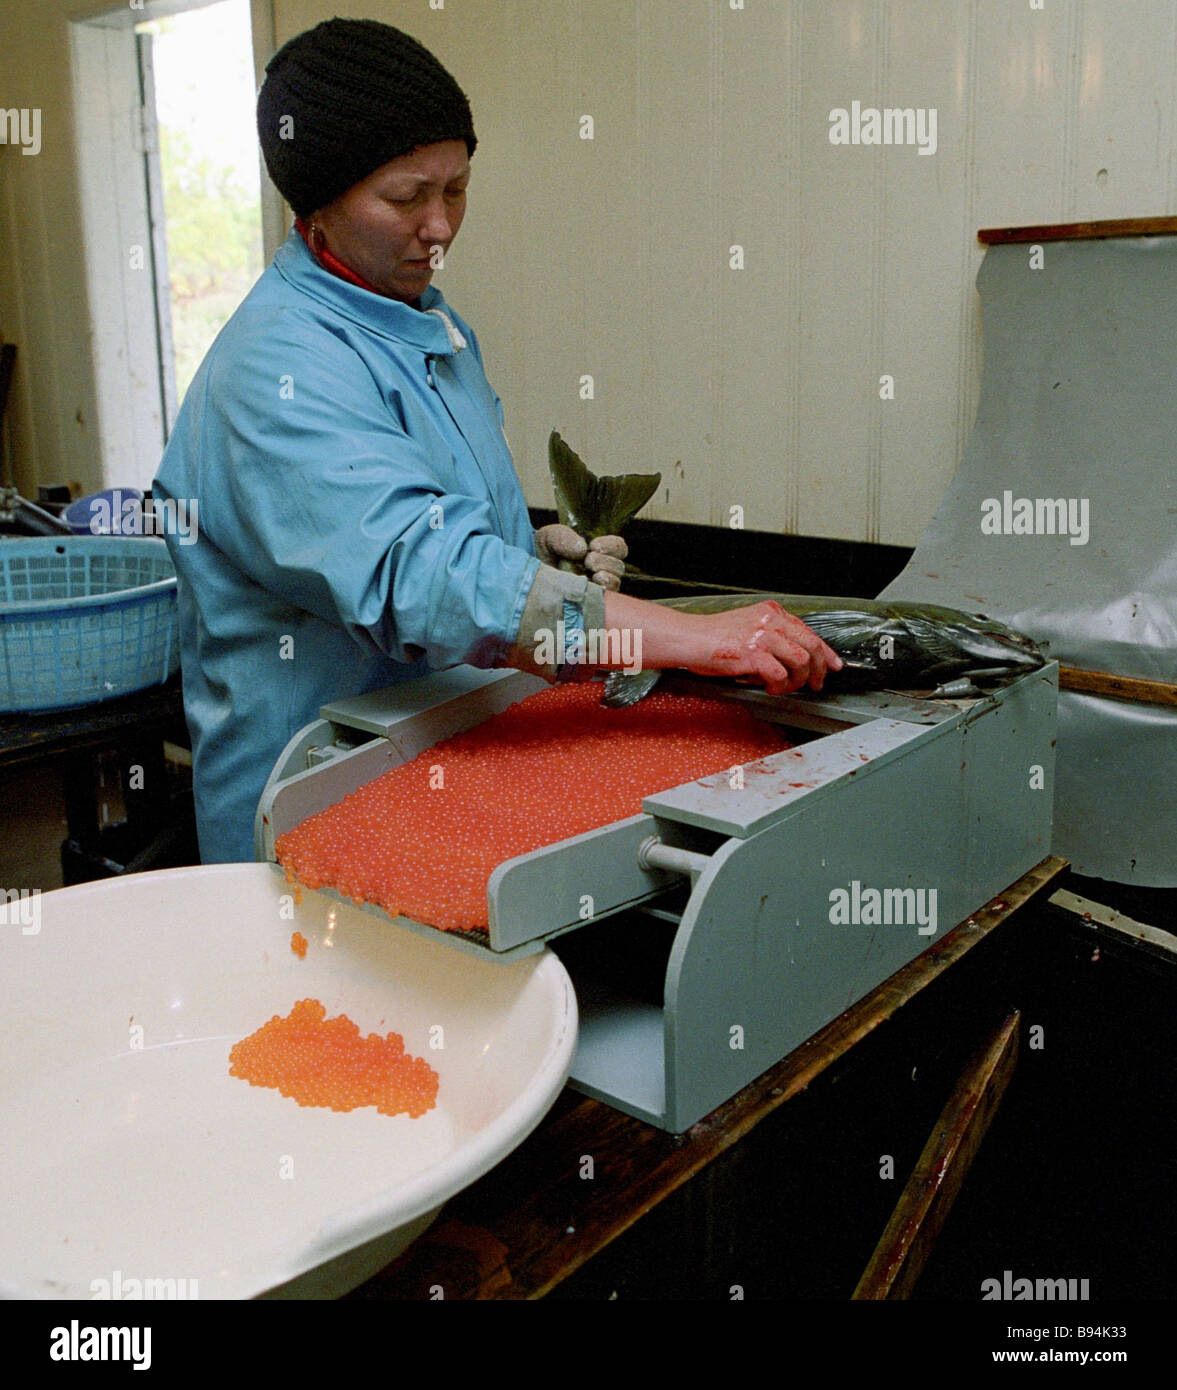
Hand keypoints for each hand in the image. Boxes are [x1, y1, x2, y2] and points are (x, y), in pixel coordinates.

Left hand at [534, 524, 627, 590]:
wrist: (527, 577)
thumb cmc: (541, 555)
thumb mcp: (548, 537)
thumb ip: (563, 536)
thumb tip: (582, 549)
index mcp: (597, 551)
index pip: (618, 547)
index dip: (611, 546)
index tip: (594, 545)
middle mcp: (600, 569)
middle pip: (619, 566)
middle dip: (606, 560)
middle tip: (588, 560)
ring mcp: (596, 588)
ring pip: (615, 581)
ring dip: (606, 574)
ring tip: (590, 571)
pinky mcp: (590, 602)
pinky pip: (607, 598)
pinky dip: (604, 590)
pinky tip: (593, 584)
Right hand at [681, 601, 841, 693]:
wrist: (688, 638)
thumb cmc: (712, 638)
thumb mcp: (747, 627)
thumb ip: (771, 636)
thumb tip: (793, 660)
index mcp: (771, 612)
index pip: (808, 631)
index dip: (825, 651)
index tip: (833, 664)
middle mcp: (770, 621)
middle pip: (811, 646)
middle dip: (819, 669)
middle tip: (817, 683)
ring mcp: (763, 636)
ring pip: (801, 662)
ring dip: (797, 681)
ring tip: (785, 687)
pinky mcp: (753, 654)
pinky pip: (779, 676)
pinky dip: (778, 686)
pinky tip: (768, 688)